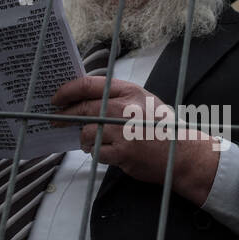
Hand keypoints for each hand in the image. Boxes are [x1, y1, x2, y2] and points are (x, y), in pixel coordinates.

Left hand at [52, 75, 220, 204]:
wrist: (182, 155)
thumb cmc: (162, 128)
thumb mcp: (144, 102)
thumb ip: (117, 97)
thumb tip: (84, 99)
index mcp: (130, 92)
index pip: (89, 84)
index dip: (67, 91)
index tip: (56, 98)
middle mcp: (126, 108)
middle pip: (84, 109)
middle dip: (65, 116)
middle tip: (56, 120)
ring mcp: (123, 131)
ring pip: (87, 133)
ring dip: (85, 139)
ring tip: (92, 142)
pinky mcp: (122, 152)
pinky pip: (96, 152)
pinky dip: (97, 153)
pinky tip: (105, 152)